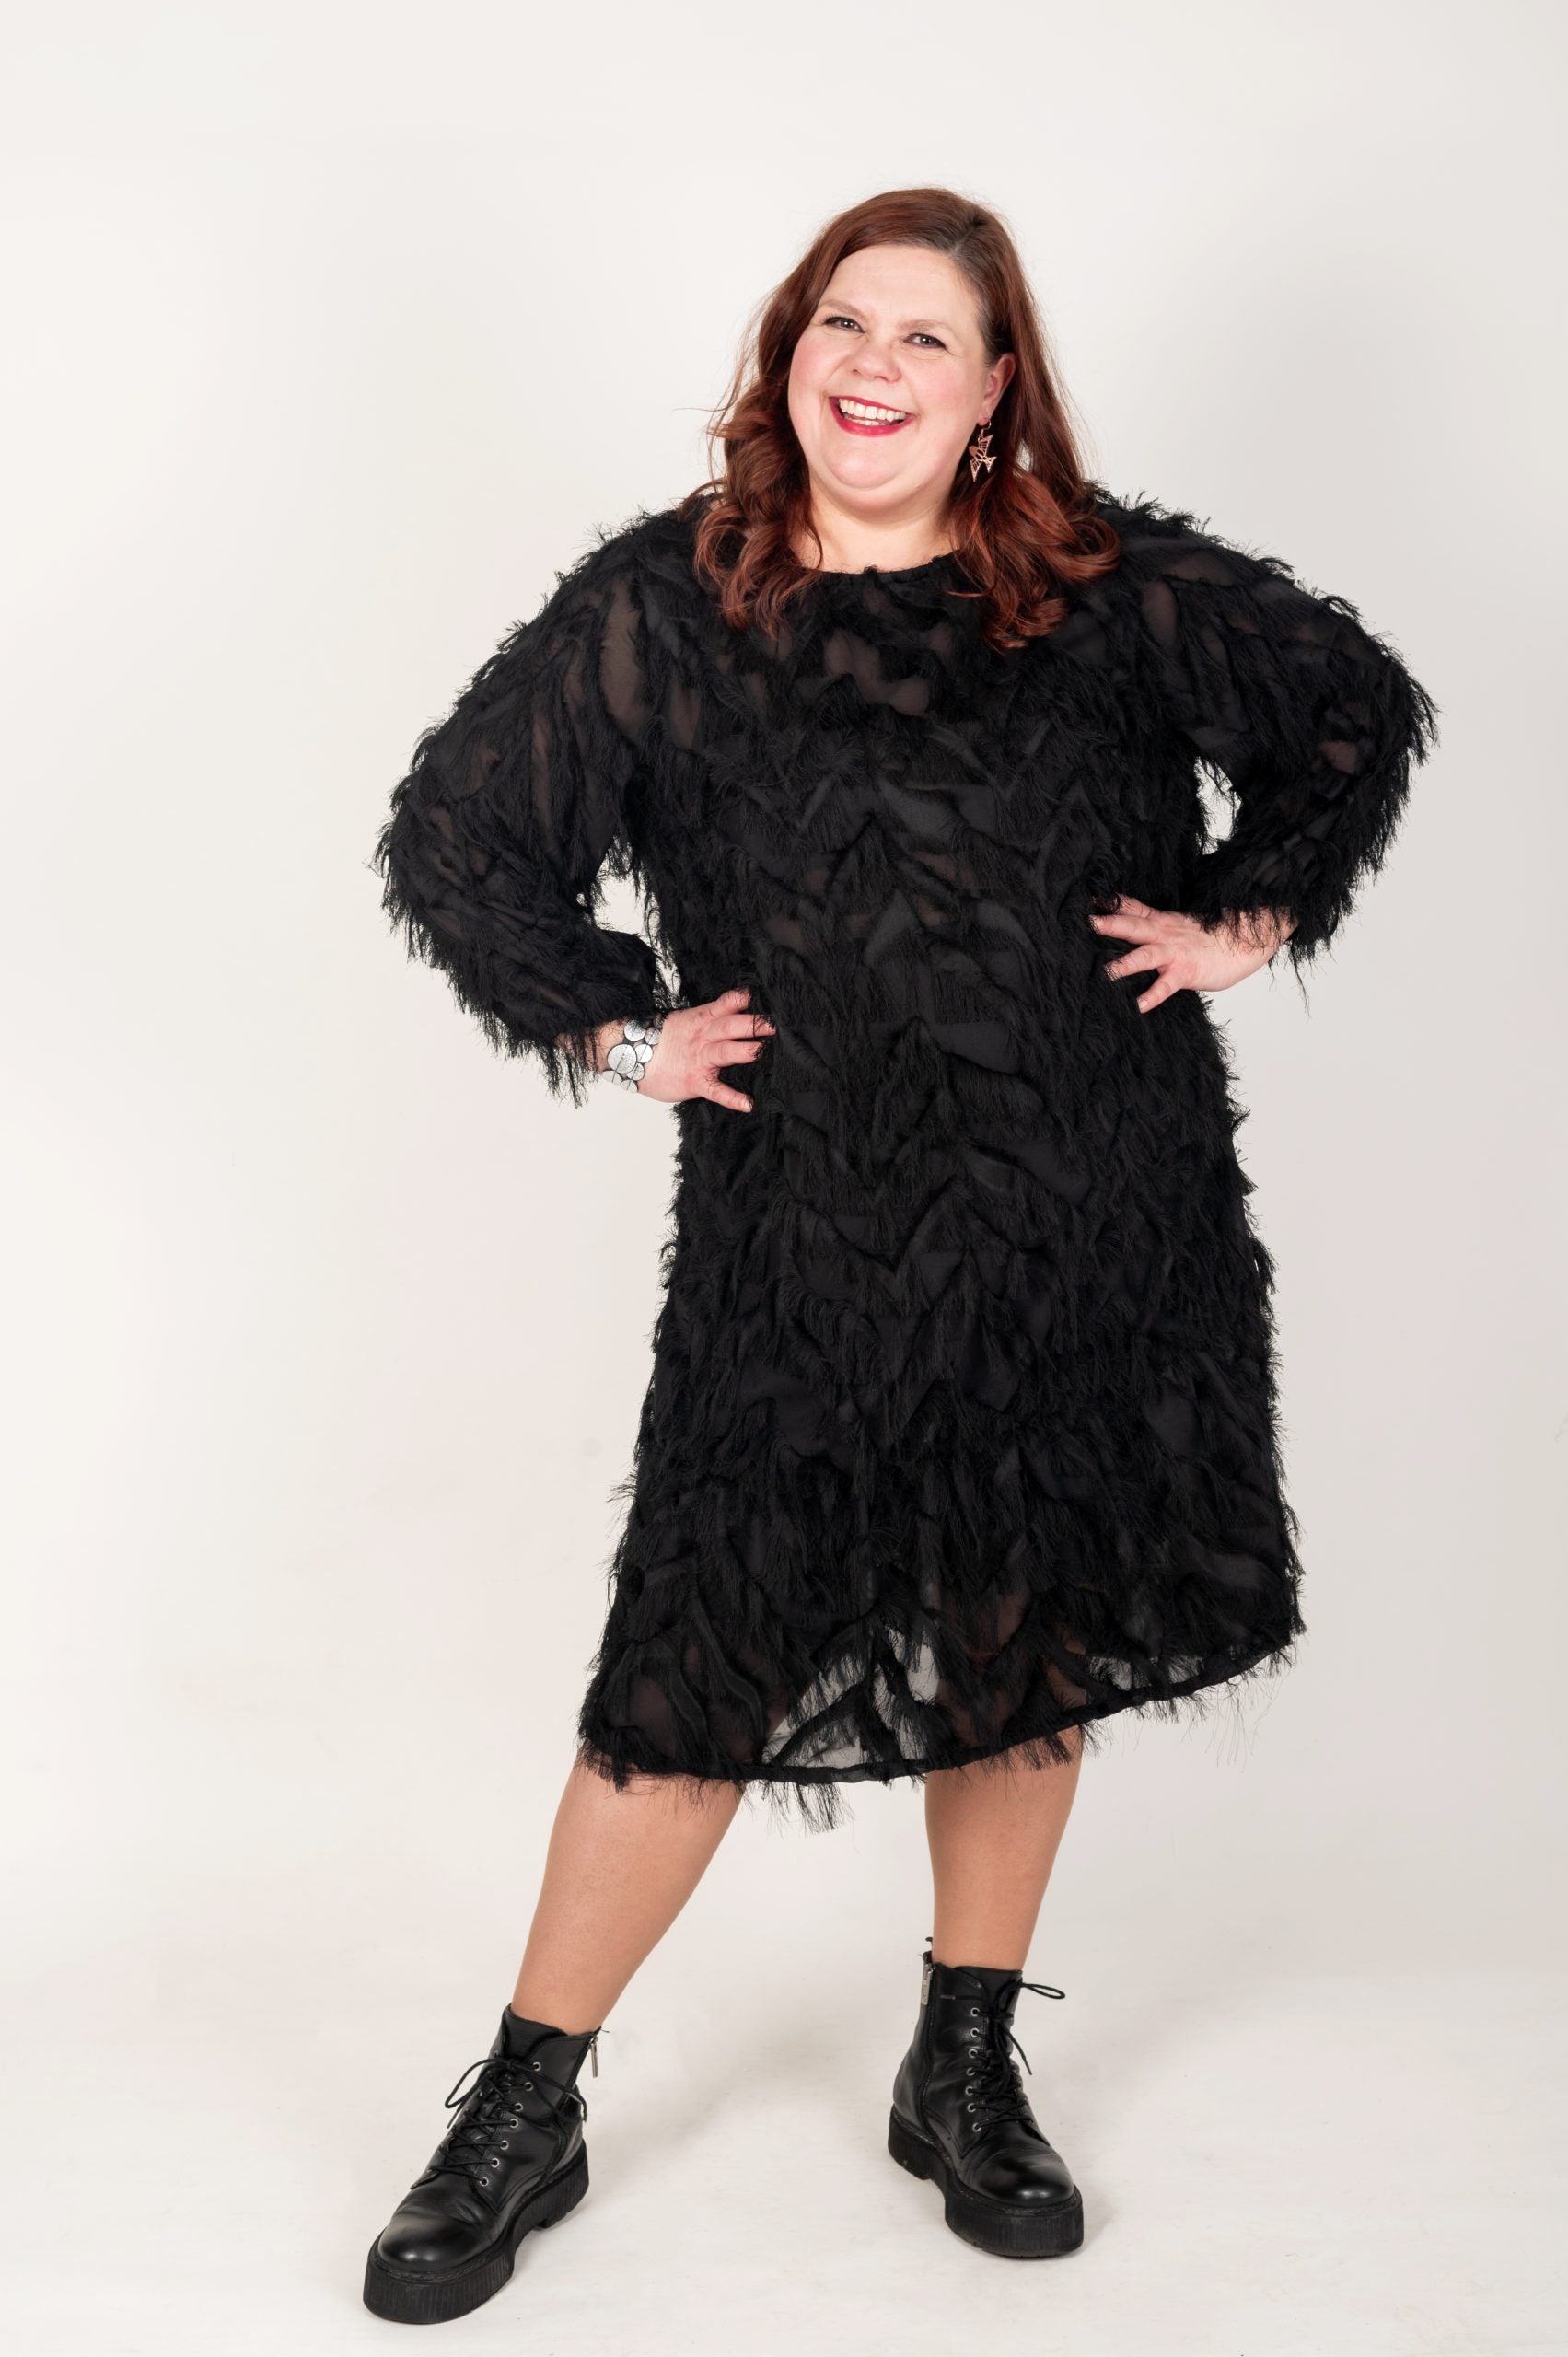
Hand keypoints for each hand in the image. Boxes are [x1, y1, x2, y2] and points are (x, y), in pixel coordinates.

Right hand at [605, 986, 775, 1110]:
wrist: (628, 1054)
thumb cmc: (660, 1041)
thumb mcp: (687, 1021)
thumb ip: (712, 1018)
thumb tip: (738, 1016)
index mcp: (703, 1019)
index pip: (726, 1004)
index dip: (744, 999)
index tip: (763, 995)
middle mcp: (703, 1036)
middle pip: (730, 1026)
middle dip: (752, 1024)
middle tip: (774, 1024)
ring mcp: (699, 1059)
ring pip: (723, 1052)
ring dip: (743, 1051)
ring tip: (761, 1051)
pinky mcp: (694, 1081)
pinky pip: (715, 1090)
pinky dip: (731, 1097)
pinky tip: (747, 1104)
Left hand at [1089, 895, 1294, 1011]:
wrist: (1247, 940)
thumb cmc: (1212, 938)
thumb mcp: (1180, 927)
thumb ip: (1156, 928)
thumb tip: (1130, 932)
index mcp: (1162, 922)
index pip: (1133, 909)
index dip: (1111, 904)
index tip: (1088, 901)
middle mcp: (1165, 934)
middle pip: (1134, 926)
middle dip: (1111, 925)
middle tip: (1089, 922)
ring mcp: (1175, 953)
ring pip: (1146, 955)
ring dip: (1125, 963)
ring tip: (1106, 972)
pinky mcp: (1186, 972)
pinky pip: (1167, 985)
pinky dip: (1153, 995)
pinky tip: (1139, 1005)